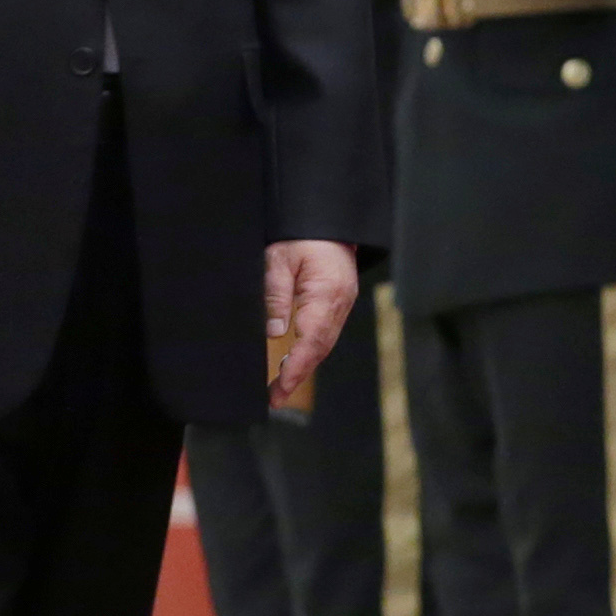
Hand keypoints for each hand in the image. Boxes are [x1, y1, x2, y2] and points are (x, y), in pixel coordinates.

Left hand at [265, 238, 359, 402]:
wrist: (328, 218)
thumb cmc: (303, 233)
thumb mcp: (279, 258)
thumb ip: (275, 294)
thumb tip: (273, 331)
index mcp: (327, 293)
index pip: (312, 339)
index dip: (297, 367)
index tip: (281, 387)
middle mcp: (340, 303)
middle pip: (320, 348)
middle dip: (298, 375)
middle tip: (276, 397)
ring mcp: (342, 304)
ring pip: (324, 344)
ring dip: (304, 366)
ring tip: (280, 387)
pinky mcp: (338, 302)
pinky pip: (325, 334)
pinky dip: (310, 352)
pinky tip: (294, 362)